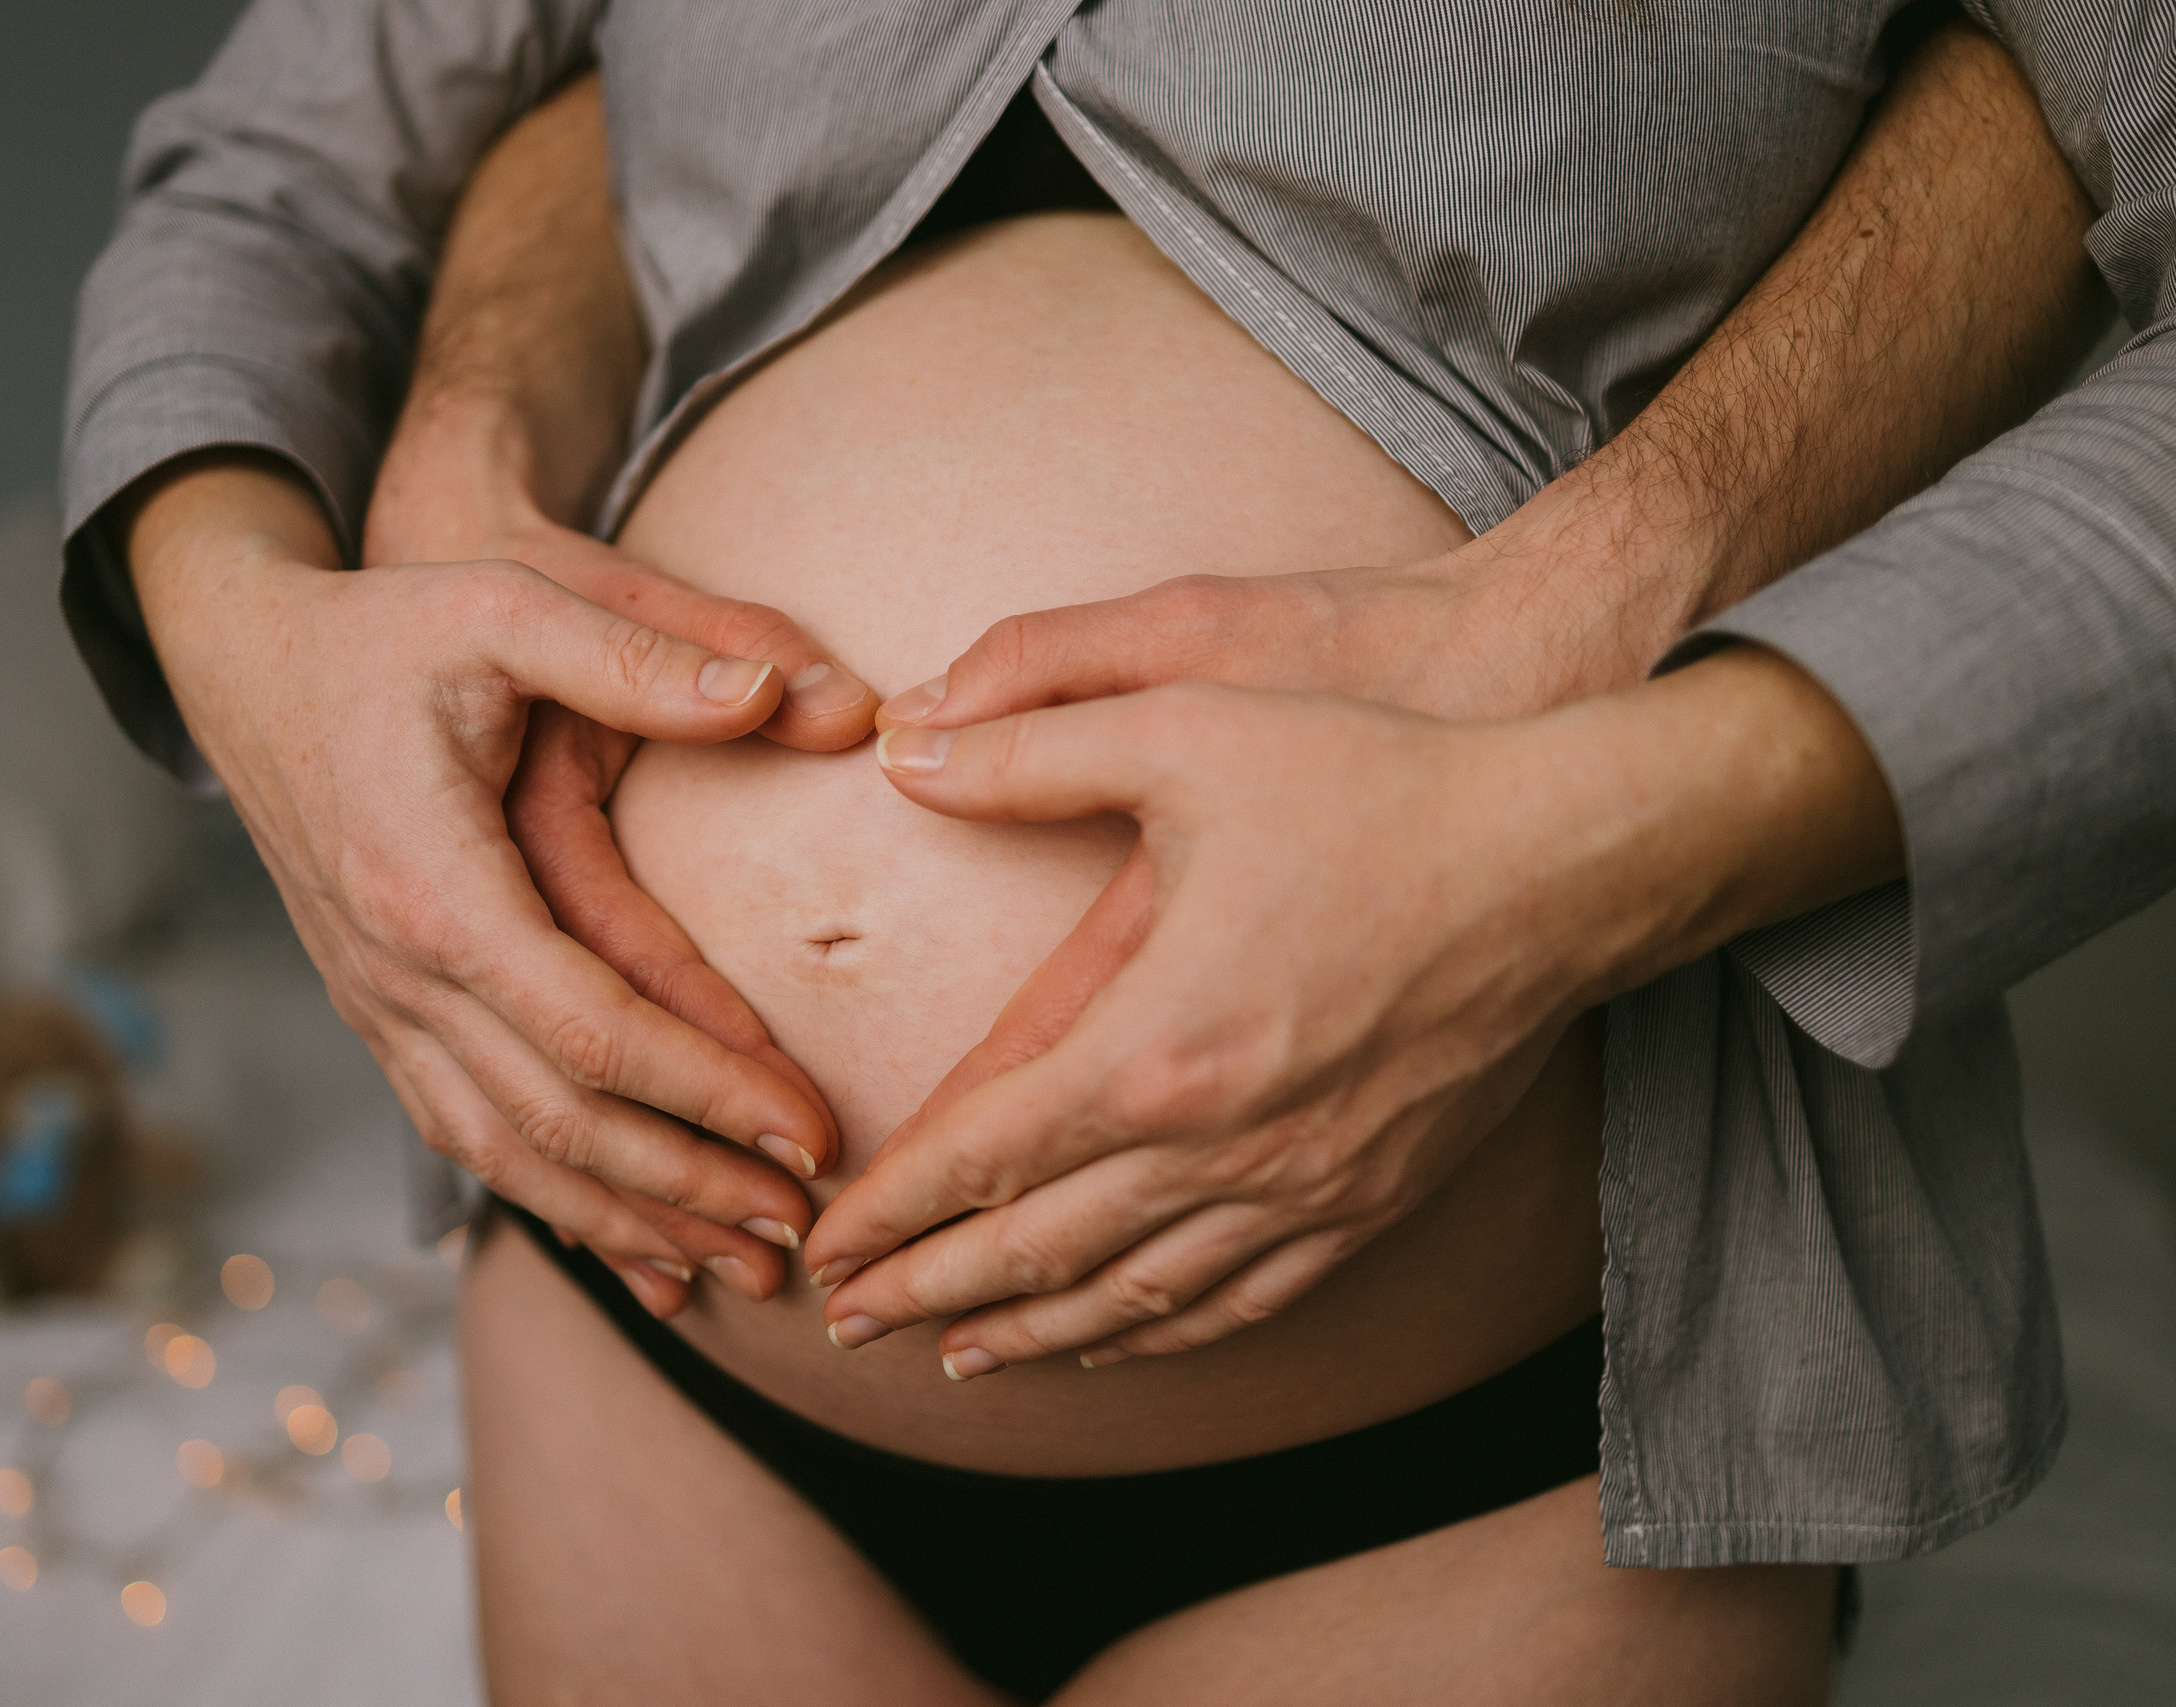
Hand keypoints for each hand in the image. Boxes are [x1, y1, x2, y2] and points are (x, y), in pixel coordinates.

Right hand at [131, 456, 873, 1314]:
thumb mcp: (507, 606)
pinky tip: (632, 1247)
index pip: (594, 1031)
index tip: (813, 1131)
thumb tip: (791, 694)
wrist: (243, 665)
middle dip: (690, 1187)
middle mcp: (395, 973)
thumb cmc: (386, 630)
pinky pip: (466, 1140)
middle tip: (807, 1229)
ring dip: (628, 1223)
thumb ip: (641, 653)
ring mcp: (376, 1007)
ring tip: (739, 1268)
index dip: (709, 1092)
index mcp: (434, 887)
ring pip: (507, 1158)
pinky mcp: (378, 1018)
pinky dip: (555, 1204)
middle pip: (558, 1123)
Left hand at [832, 553, 1638, 1289]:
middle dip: (930, 1293)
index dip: (892, 1210)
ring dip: (1031, 1333)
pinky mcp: (1373, 1198)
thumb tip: (904, 749)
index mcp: (1153, 1047)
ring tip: (956, 1355)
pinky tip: (1116, 1340)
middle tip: (850, 1323)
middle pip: (1037, 1253)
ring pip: (1136, 1298)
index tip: (827, 1249)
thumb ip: (1028, 748)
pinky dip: (1160, 1332)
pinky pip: (1245, 1301)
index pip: (982, 1157)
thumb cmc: (1375, 786)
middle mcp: (1220, 1146)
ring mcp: (1303, 1187)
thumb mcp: (1185, 734)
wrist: (1566, 856)